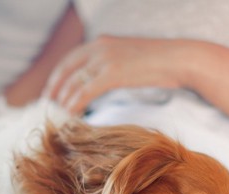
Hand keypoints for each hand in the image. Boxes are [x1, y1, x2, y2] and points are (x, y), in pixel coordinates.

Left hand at [45, 36, 191, 114]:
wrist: (181, 59)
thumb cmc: (161, 64)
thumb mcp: (130, 60)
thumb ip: (113, 66)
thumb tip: (103, 82)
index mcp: (101, 42)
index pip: (69, 60)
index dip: (57, 78)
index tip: (51, 94)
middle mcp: (98, 47)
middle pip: (65, 70)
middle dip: (53, 90)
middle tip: (47, 108)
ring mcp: (104, 59)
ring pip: (73, 82)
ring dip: (63, 101)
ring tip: (57, 117)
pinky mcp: (112, 73)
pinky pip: (85, 91)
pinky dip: (74, 104)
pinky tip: (70, 115)